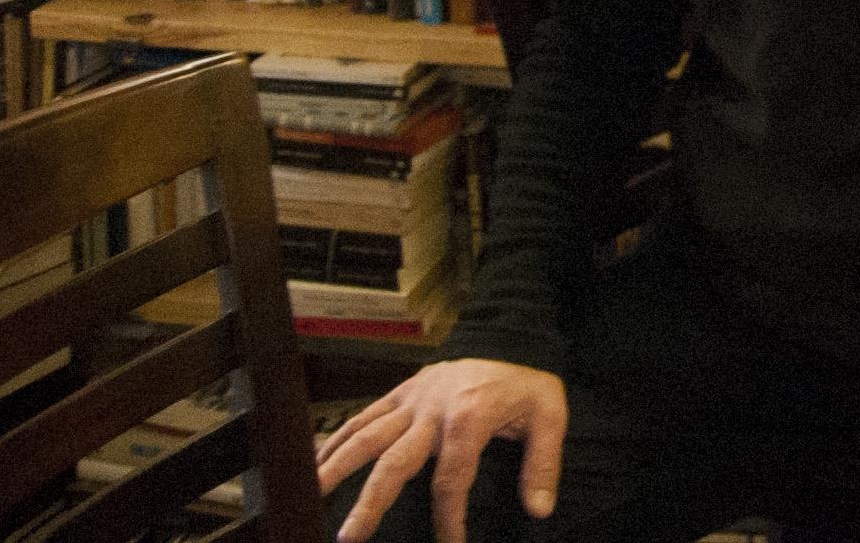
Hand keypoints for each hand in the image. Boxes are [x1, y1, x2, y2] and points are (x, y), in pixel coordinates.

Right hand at [316, 358, 568, 542]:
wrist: (510, 336)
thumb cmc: (525, 386)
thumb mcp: (550, 416)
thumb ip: (543, 463)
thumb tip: (539, 509)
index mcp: (469, 417)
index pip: (452, 478)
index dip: (450, 516)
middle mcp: (432, 409)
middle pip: (395, 460)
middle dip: (371, 501)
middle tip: (349, 536)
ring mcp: (411, 398)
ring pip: (366, 434)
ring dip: (336, 465)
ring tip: (310, 494)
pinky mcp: (401, 391)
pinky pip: (364, 415)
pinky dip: (336, 437)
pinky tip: (314, 460)